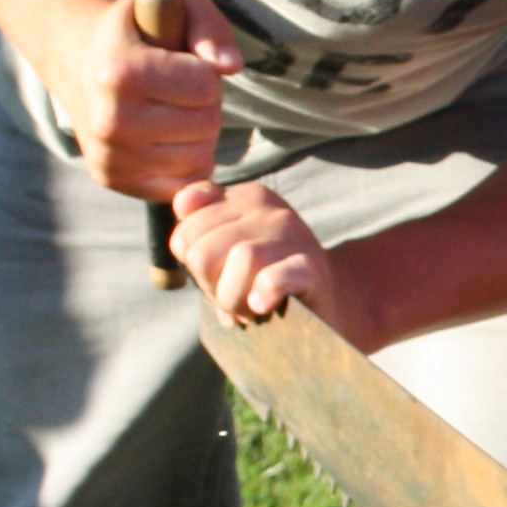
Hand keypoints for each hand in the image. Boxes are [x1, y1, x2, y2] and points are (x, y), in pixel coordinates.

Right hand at [51, 0, 244, 202]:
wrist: (81, 58)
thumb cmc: (140, 26)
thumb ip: (207, 20)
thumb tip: (229, 66)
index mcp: (118, 71)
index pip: (205, 85)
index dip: (203, 70)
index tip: (179, 60)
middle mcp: (108, 120)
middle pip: (206, 125)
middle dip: (203, 103)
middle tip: (175, 88)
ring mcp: (109, 157)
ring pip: (200, 158)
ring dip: (196, 133)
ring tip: (168, 109)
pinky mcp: (114, 180)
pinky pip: (184, 183)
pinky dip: (185, 161)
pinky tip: (165, 137)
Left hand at [168, 180, 332, 324]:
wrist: (324, 308)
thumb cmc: (265, 280)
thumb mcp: (227, 249)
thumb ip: (199, 224)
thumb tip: (182, 204)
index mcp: (245, 198)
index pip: (184, 236)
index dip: (194, 271)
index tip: (221, 279)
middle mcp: (271, 209)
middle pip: (204, 253)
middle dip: (212, 288)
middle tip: (235, 299)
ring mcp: (295, 235)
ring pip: (240, 260)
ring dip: (235, 299)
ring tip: (250, 308)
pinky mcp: (312, 268)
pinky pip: (274, 277)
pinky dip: (264, 294)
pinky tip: (263, 305)